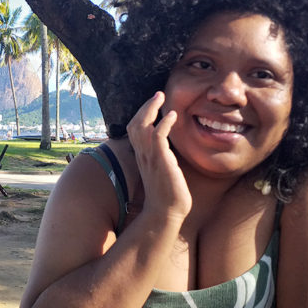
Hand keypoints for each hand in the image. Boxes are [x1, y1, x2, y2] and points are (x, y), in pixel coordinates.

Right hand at [126, 91, 191, 221]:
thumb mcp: (163, 170)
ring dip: (151, 108)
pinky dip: (164, 122)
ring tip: (161, 97)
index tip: (153, 105)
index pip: (134, 129)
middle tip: (157, 94)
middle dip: (145, 106)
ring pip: (142, 125)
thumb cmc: (167, 194)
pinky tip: (173, 115)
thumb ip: (163, 157)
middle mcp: (142, 154)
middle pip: (134, 123)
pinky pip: (158, 135)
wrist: (166, 212)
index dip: (141, 114)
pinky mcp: (160, 160)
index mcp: (142, 156)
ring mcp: (149, 157)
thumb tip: (172, 148)